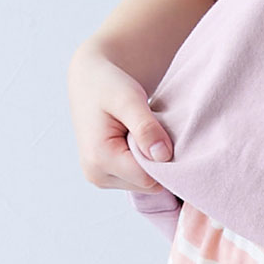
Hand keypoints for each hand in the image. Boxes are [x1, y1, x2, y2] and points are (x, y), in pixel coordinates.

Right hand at [67, 41, 172, 194]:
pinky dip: (147, 161)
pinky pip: (138, 177)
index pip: (148, 179)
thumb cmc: (109, 84)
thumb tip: (163, 156)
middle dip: (160, 161)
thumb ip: (145, 128)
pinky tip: (145, 140)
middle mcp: (96, 175)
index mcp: (99, 159)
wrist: (92, 79)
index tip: (171, 135)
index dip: (167, 161)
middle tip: (161, 130)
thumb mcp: (129, 99)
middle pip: (147, 184)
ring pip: (145, 182)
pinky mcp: (107, 174)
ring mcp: (100, 177)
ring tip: (150, 133)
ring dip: (154, 161)